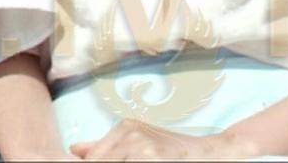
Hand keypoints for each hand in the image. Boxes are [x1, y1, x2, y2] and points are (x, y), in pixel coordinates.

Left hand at [69, 118, 249, 160]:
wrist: (212, 151)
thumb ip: (104, 146)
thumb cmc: (174, 151)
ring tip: (141, 161)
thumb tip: (75, 150)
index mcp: (125, 127)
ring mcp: (141, 147)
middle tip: (125, 162)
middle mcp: (130, 133)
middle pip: (99, 161)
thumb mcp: (139, 142)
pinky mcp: (152, 156)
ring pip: (110, 162)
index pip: (94, 157)